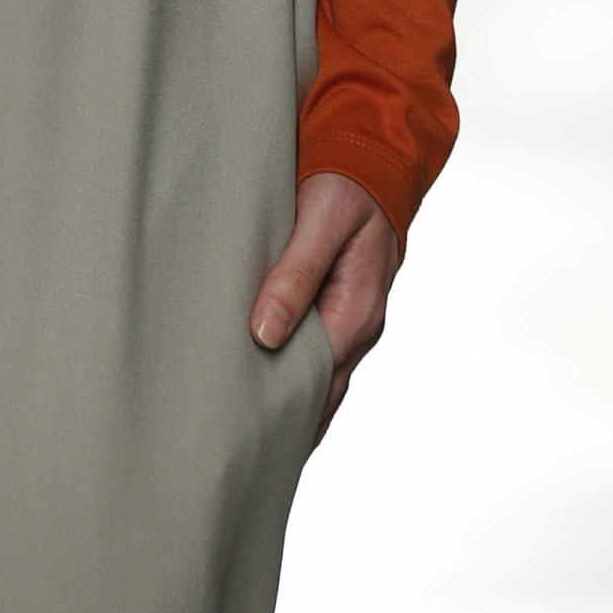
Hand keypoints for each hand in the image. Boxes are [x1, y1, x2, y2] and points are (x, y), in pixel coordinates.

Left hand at [250, 173, 403, 440]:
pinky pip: (313, 353)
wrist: (374, 154)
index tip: (244, 439)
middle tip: (237, 458)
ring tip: (245, 441)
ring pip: (316, 377)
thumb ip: (294, 274)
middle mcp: (357, 327)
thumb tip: (265, 335)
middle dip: (285, 423)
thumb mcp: (322, 220)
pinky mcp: (335, 307)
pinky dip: (290, 374)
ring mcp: (349, 321)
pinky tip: (261, 390)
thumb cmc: (349, 184)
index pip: (315, 381)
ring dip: (287, 403)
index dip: (282, 411)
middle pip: (319, 392)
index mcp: (357, 312)